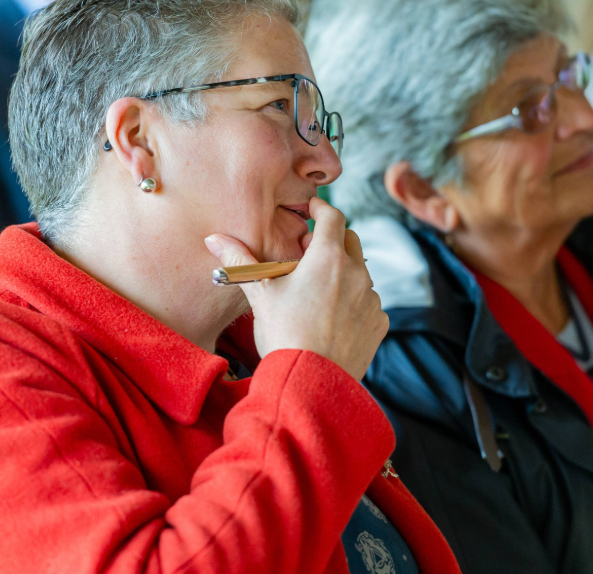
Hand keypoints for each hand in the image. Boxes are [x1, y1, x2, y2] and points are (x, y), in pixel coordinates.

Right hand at [205, 197, 387, 380]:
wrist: (311, 383)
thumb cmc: (284, 334)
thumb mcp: (260, 293)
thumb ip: (240, 261)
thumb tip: (214, 238)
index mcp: (329, 258)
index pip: (333, 216)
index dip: (321, 208)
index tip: (312, 207)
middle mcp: (357, 273)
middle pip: (350, 240)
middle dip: (331, 239)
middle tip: (307, 252)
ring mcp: (371, 299)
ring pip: (360, 274)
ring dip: (343, 273)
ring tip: (317, 290)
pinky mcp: (378, 324)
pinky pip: (368, 303)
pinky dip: (354, 302)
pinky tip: (333, 318)